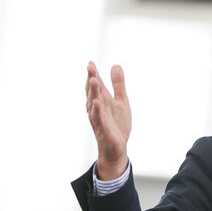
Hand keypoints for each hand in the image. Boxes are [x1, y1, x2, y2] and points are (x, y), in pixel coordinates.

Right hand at [85, 61, 131, 179]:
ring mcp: (99, 118)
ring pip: (94, 103)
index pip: (96, 85)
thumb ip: (118, 85)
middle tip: (90, 67)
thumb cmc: (117, 124)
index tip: (91, 62)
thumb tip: (115, 65)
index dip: (93, 74)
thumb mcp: (121, 101)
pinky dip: (98, 111)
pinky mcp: (103, 129)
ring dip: (93, 92)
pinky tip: (97, 102)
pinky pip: (99, 119)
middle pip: (93, 92)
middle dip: (91, 79)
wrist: (117, 147)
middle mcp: (97, 108)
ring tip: (93, 80)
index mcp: (101, 100)